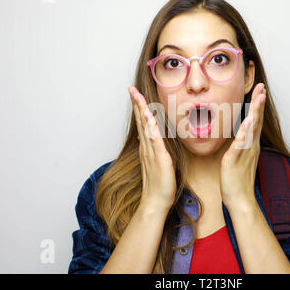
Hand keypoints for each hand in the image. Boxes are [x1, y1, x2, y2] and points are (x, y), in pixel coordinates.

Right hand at [128, 86, 175, 211]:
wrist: (156, 201)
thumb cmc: (158, 184)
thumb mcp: (155, 163)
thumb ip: (151, 149)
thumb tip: (145, 137)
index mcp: (147, 147)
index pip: (143, 123)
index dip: (139, 108)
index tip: (135, 94)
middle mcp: (146, 146)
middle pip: (141, 121)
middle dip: (136, 103)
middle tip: (131, 88)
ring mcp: (151, 151)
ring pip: (145, 126)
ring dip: (141, 110)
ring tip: (136, 95)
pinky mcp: (159, 157)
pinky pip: (154, 139)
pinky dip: (150, 127)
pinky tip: (148, 116)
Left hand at [220, 83, 265, 208]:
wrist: (240, 200)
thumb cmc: (238, 181)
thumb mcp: (240, 159)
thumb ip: (241, 146)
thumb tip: (241, 137)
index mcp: (250, 145)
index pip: (255, 121)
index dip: (257, 106)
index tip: (259, 90)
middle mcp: (250, 146)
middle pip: (257, 120)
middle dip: (259, 102)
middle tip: (262, 86)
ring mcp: (245, 152)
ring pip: (251, 128)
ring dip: (256, 112)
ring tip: (259, 97)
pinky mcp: (235, 159)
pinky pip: (241, 143)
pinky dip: (245, 132)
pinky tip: (248, 121)